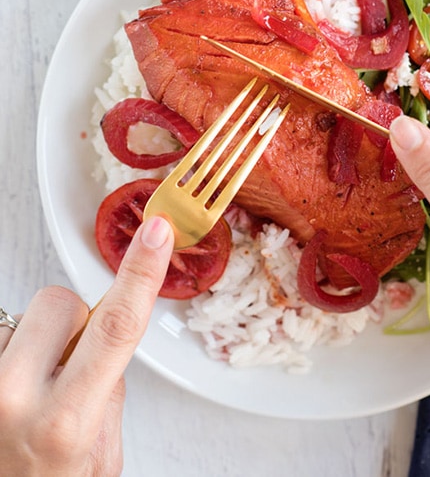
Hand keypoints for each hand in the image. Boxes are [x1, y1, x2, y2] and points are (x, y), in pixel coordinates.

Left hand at [0, 216, 173, 475]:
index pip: (116, 326)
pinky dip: (10, 353)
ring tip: (30, 392)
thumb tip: (106, 330)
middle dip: (76, 323)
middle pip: (65, 302)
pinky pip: (0, 331)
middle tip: (68, 371)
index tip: (157, 232)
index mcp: (66, 422)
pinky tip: (8, 393)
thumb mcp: (101, 457)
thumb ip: (109, 389)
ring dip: (35, 343)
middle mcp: (13, 398)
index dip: (140, 272)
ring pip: (27, 315)